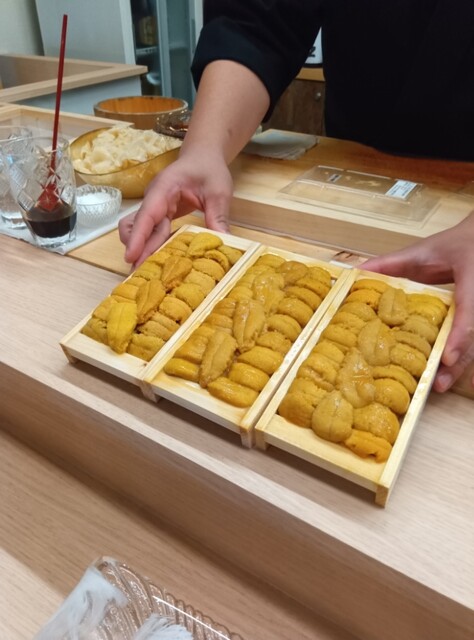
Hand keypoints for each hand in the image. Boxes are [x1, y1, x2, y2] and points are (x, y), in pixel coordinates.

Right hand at [118, 149, 232, 266]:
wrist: (203, 156)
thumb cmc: (209, 168)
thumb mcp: (219, 191)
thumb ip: (218, 215)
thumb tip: (223, 241)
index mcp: (164, 188)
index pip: (146, 214)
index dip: (138, 237)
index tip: (130, 257)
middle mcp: (154, 198)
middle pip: (136, 225)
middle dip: (137, 249)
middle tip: (139, 275)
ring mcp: (154, 206)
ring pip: (139, 230)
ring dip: (141, 249)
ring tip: (145, 272)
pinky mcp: (160, 214)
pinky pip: (151, 232)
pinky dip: (152, 245)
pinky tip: (158, 261)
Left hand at [362, 212, 473, 391]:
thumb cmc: (454, 244)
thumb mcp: (422, 250)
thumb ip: (391, 262)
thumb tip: (358, 271)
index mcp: (472, 280)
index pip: (468, 311)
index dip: (459, 336)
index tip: (446, 358)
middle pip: (472, 336)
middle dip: (457, 362)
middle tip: (437, 383)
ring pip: (473, 343)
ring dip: (457, 366)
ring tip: (437, 385)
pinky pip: (467, 339)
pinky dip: (455, 355)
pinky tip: (441, 372)